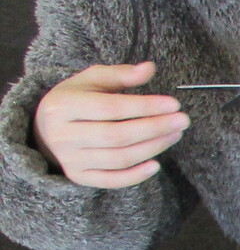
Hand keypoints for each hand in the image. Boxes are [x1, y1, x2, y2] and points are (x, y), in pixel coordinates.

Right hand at [31, 62, 187, 187]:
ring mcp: (69, 159)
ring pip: (119, 158)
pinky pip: (112, 180)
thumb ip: (120, 75)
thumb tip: (150, 68)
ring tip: (174, 135)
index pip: (110, 107)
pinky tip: (156, 164)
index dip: (145, 107)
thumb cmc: (76, 100)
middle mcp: (62, 135)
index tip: (174, 104)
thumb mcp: (91, 80)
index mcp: (62, 106)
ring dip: (152, 148)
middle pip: (117, 136)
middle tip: (182, 121)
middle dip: (154, 128)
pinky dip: (136, 175)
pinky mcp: (78, 176)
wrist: (46, 129)